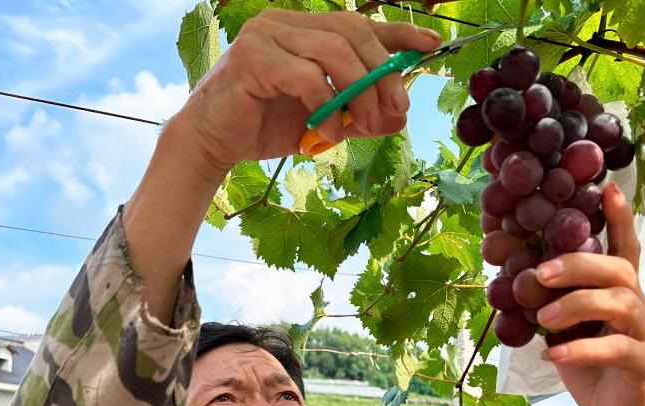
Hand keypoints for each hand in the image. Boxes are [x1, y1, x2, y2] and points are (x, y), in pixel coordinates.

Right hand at [174, 9, 441, 173]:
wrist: (213, 143)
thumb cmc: (264, 126)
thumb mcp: (324, 121)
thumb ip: (359, 115)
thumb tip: (399, 116)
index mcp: (303, 29)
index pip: (359, 23)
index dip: (397, 33)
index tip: (431, 45)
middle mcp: (284, 23)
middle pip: (352, 33)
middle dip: (382, 74)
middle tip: (396, 110)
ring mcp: (265, 35)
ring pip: (333, 51)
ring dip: (359, 92)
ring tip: (362, 126)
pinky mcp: (251, 59)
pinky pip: (306, 77)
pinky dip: (326, 106)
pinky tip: (328, 132)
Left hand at [534, 184, 644, 405]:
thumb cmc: (588, 369)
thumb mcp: (563, 330)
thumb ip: (547, 302)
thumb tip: (510, 271)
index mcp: (623, 293)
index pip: (625, 248)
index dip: (618, 218)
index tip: (606, 187)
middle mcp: (643, 307)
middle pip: (620, 269)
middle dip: (578, 264)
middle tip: (539, 273)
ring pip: (623, 304)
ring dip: (577, 304)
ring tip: (543, 318)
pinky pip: (619, 350)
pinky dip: (583, 350)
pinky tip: (553, 354)